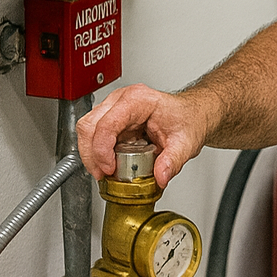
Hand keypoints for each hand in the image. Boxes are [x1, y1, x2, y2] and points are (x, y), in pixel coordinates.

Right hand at [77, 83, 210, 187]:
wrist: (190, 115)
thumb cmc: (186, 119)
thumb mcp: (186, 143)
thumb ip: (173, 161)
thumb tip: (160, 177)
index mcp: (138, 100)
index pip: (107, 123)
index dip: (102, 150)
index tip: (109, 169)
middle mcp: (121, 100)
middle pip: (89, 126)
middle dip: (92, 156)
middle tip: (105, 175)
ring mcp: (113, 108)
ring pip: (86, 131)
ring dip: (92, 156)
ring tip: (108, 172)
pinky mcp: (110, 119)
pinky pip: (93, 137)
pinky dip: (97, 154)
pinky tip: (111, 164)